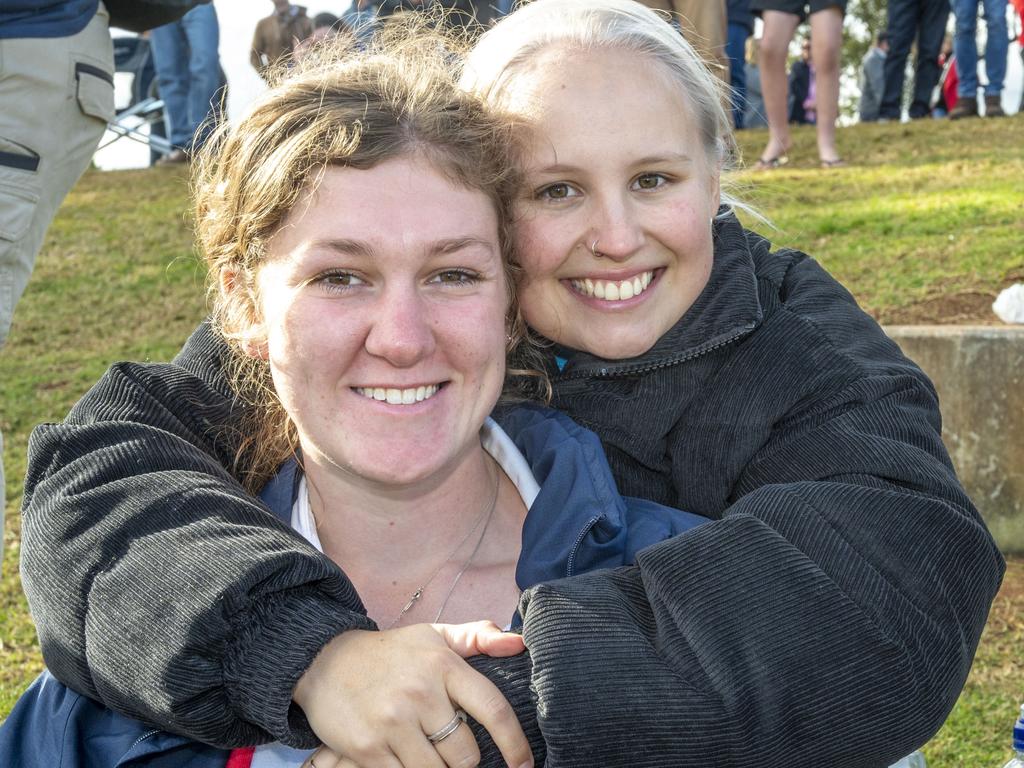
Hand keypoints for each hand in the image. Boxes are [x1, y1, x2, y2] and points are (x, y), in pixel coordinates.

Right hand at [293, 622, 531, 767]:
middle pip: (466, 753)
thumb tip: (518, 643)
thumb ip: (477, 637)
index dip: (515, 743)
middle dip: (465, 759)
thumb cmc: (390, 652)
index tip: (524, 763)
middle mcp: (420, 693)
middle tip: (450, 746)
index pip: (493, 709)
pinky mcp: (367, 748)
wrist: (324, 659)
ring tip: (426, 750)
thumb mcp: (433, 636)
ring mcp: (392, 722)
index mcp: (443, 665)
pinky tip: (403, 757)